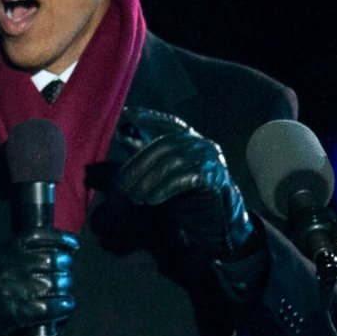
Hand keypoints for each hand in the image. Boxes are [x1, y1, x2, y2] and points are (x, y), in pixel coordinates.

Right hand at [0, 228, 77, 335]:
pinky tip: (67, 306)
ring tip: (66, 291)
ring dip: (66, 288)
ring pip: (55, 283)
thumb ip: (28, 251)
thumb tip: (64, 249)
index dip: (61, 238)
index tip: (74, 244)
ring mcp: (14, 289)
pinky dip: (64, 306)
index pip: (40, 236)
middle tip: (67, 275)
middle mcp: (11, 266)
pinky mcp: (17, 312)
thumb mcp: (3, 258)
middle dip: (67, 268)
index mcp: (8, 250)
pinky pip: (50, 308)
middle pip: (54, 260)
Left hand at [109, 112, 252, 257]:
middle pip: (164, 145)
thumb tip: (120, 134)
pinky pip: (185, 178)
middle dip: (139, 164)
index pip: (168, 123)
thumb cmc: (187, 195)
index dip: (148, 117)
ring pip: (172, 162)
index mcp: (189, 139)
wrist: (215, 220)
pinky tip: (152, 199)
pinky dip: (165, 188)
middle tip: (123, 184)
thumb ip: (145, 153)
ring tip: (135, 197)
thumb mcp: (161, 172)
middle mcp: (201, 144)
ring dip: (148, 180)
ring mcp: (210, 159)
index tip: (126, 114)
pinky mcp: (214, 177)